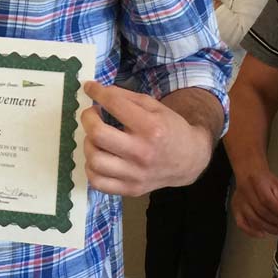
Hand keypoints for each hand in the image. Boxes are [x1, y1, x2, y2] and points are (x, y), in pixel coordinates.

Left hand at [81, 81, 213, 195]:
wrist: (189, 160)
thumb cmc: (169, 128)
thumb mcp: (154, 106)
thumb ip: (126, 97)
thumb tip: (98, 92)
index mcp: (151, 127)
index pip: (114, 105)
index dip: (96, 92)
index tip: (89, 88)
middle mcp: (142, 152)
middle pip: (98, 134)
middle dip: (88, 118)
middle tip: (91, 114)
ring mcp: (136, 174)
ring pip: (94, 160)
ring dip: (88, 144)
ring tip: (96, 138)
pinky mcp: (131, 189)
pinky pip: (98, 182)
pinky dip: (91, 168)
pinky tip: (99, 157)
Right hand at [232, 168, 277, 237]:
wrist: (248, 174)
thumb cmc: (265, 180)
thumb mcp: (277, 184)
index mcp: (256, 182)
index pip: (267, 200)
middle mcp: (245, 192)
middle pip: (261, 212)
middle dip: (276, 222)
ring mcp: (239, 202)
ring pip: (253, 219)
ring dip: (269, 228)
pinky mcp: (235, 209)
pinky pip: (241, 224)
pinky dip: (251, 231)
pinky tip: (262, 234)